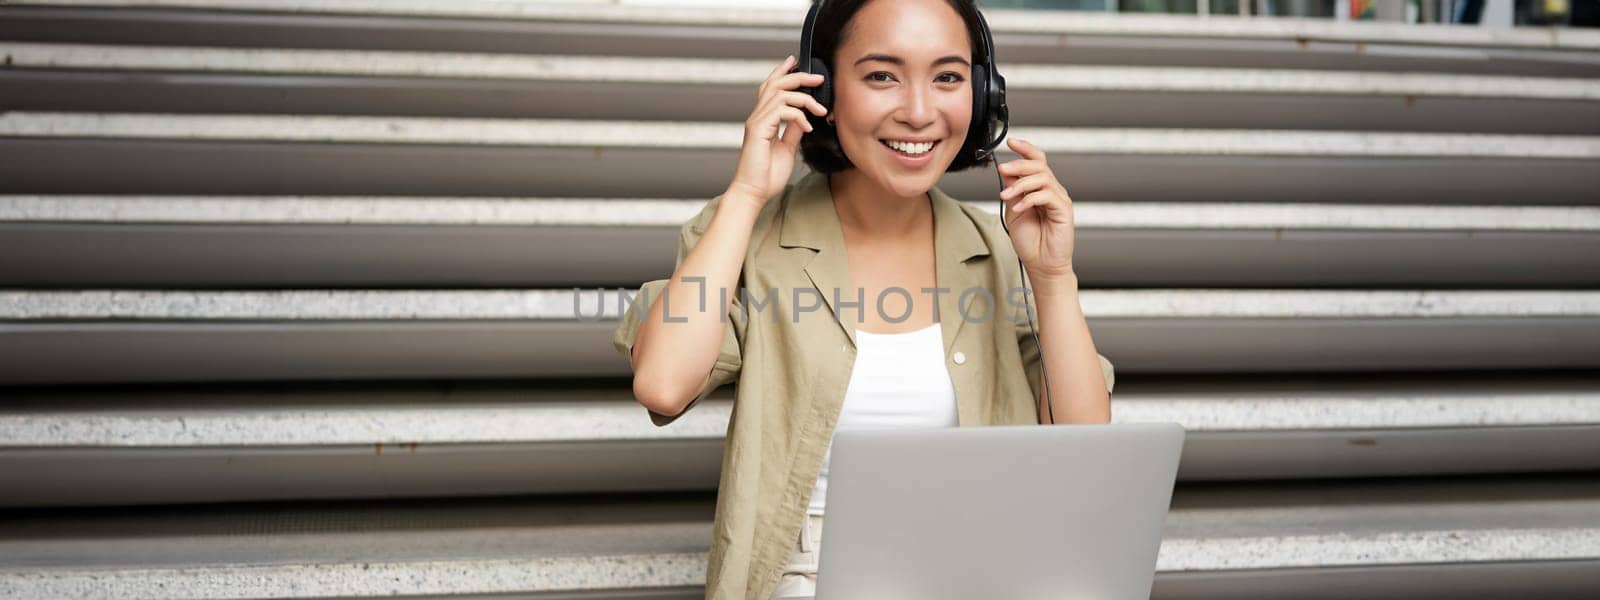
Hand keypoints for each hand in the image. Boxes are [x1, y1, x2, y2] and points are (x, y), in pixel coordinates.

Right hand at [726, 55, 828, 206]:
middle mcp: (757, 117)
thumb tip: (804, 117)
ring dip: (805, 98)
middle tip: (819, 78)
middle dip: (798, 76)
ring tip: (821, 110)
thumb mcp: (787, 149)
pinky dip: (798, 116)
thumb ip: (793, 131)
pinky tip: (808, 128)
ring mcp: (756, 122)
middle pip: (775, 84)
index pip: (770, 88)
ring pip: (780, 94)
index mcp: (763, 120)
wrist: (753, 193)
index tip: (796, 61)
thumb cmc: (767, 175)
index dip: (782, 72)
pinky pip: (781, 111)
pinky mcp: (758, 130)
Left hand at [998, 137, 1077, 280]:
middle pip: (1039, 165)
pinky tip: (1018, 208)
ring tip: (1006, 197)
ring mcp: (1059, 199)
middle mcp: (1053, 190)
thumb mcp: (1014, 210)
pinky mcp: (1063, 210)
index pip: (1037, 161)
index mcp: (1041, 189)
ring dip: (1020, 185)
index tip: (1010, 142)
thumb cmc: (1030, 241)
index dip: (1025, 149)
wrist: (1041, 264)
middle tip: (1003, 169)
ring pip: (1042, 178)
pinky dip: (1029, 199)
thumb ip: (1012, 190)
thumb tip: (1007, 170)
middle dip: (1019, 164)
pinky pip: (1046, 195)